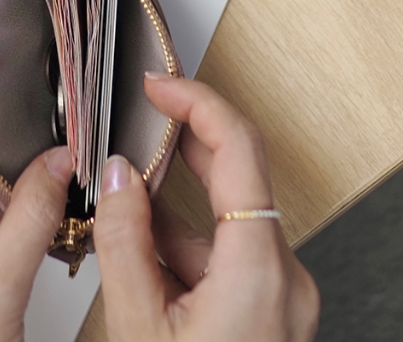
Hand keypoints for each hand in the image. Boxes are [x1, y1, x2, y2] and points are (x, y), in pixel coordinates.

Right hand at [93, 74, 318, 341]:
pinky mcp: (273, 313)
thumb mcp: (139, 329)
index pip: (238, 148)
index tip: (160, 85)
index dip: (196, 102)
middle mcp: (284, 278)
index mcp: (259, 272)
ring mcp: (283, 297)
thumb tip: (117, 177)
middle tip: (148, 110)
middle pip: (237, 175)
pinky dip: (186, 245)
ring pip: (225, 221)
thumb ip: (124, 243)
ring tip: (124, 196)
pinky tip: (145, 248)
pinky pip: (229, 256)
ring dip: (174, 207)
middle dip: (184, 139)